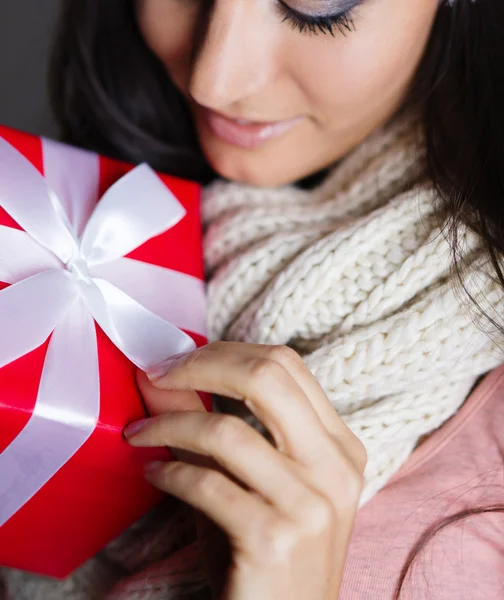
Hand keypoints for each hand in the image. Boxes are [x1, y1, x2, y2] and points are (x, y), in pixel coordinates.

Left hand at [125, 342, 366, 599]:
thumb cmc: (263, 553)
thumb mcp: (245, 480)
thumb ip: (211, 425)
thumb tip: (161, 376)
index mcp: (339, 447)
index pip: (286, 365)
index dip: (226, 351)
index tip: (179, 359)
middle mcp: (335, 469)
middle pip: (268, 377)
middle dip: (200, 365)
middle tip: (157, 374)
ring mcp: (312, 505)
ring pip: (227, 430)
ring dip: (169, 424)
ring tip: (140, 432)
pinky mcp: (276, 540)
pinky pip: (208, 484)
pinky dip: (170, 472)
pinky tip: (155, 472)